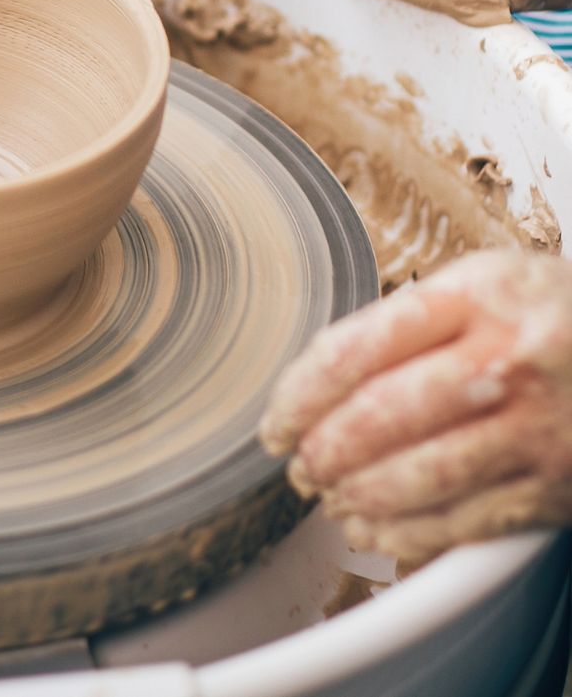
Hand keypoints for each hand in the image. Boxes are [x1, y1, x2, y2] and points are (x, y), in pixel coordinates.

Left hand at [261, 250, 571, 562]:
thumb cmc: (557, 318)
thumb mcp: (489, 285)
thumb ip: (412, 321)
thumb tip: (319, 379)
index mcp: (477, 296)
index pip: (356, 349)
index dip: (297, 396)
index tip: (274, 422)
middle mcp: (508, 359)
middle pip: (379, 416)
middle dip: (321, 451)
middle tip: (297, 465)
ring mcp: (539, 427)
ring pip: (418, 475)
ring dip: (356, 495)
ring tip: (328, 496)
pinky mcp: (559, 485)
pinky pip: (464, 519)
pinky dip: (406, 532)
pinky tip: (374, 526)